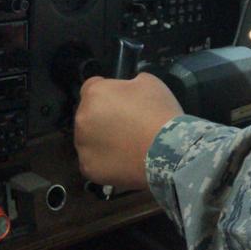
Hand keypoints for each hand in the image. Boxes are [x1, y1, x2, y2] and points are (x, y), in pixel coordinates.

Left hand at [74, 73, 182, 188]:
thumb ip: (129, 82)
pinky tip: (123, 160)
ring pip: (88, 139)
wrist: (168, 151)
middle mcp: (82, 118)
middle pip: (88, 114)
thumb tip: (126, 88)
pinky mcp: (88, 168)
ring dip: (101, 138)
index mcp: (95, 94)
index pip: (92, 86)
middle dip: (103, 116)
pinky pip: (93, 161)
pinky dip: (105, 160)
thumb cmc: (159, 113)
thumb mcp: (149, 82)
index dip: (108, 92)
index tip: (121, 100)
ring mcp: (83, 146)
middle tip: (127, 124)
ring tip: (126, 144)